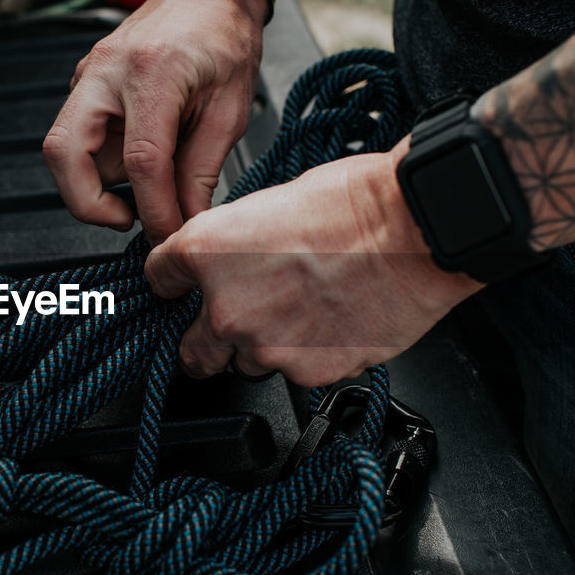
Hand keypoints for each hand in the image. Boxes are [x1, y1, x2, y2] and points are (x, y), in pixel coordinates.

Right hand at [43, 0, 265, 243]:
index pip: (141, 161)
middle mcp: (106, 71)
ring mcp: (88, 75)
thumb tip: (186, 221)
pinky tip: (138, 162)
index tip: (167, 237)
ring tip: (143, 188)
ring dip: (95, 182)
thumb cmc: (224, 37)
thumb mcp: (230, 108)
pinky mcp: (84, 84)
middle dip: (86, 202)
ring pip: (63, 147)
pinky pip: (79, 136)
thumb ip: (201, 170)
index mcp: (153, 73)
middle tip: (126, 220)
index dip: (154, 210)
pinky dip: (102, 163)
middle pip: (64, 152)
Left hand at [144, 138, 483, 386]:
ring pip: (246, 365)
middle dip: (207, 341)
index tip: (177, 287)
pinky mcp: (308, 372)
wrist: (415, 230)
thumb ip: (237, 241)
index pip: (159, 277)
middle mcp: (227, 306)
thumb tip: (231, 260)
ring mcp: (266, 347)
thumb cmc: (356, 203)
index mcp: (207, 251)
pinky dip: (308, 356)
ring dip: (264, 348)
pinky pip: (295, 373)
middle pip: (191, 350)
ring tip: (303, 316)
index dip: (170, 282)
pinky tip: (332, 325)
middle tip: (231, 327)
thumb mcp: (273, 201)